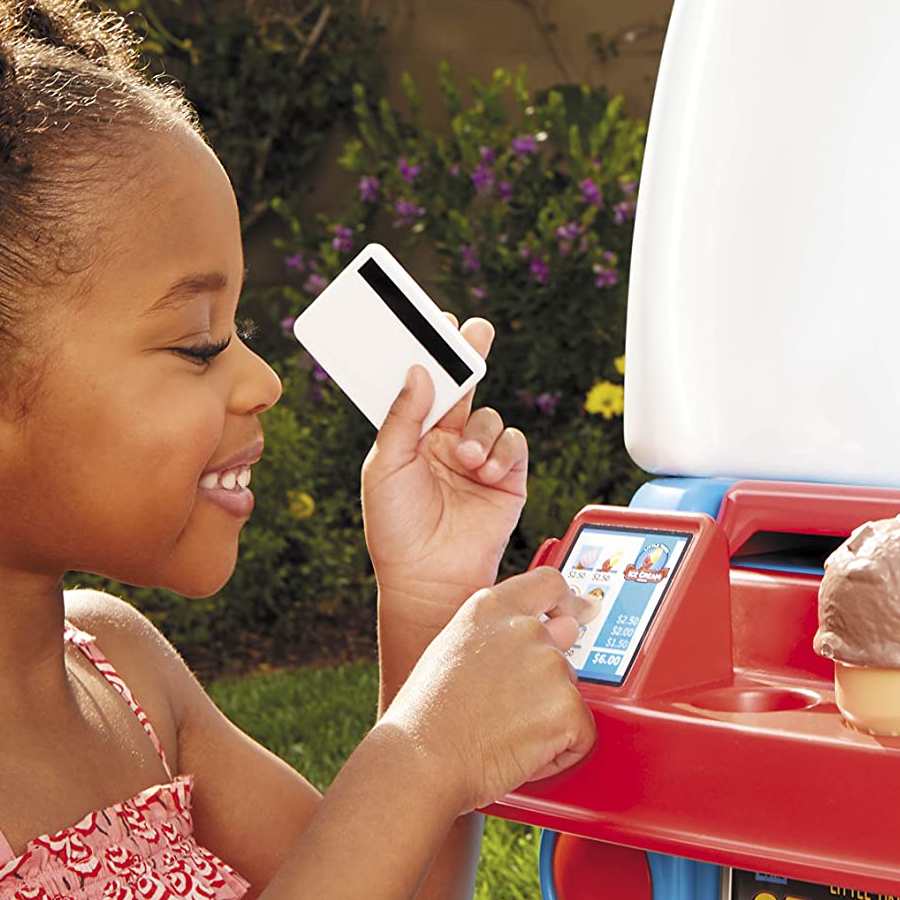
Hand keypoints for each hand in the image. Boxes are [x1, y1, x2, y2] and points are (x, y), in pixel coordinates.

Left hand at [362, 317, 527, 618]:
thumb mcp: (384, 467)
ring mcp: (478, 458)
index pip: (425, 383)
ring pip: (490, 418)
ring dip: (481, 433)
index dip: (431, 353)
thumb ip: (402, 417)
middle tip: (476, 331)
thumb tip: (418, 372)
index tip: (437, 323)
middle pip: (464, 386)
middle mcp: (447, 441)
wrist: (428, 577)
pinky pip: (515, 445)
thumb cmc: (395, 528)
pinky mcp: (508, 478)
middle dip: (471, 356)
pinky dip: (504, 452)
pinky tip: (487, 471)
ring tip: (467, 460)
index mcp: (413, 434)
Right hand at [378, 568, 595, 813]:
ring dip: (549, 718)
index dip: (566, 602)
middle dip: (547, 679)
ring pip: (570, 694)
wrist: (422, 762)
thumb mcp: (451, 652)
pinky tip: (520, 753)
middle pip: (564, 648)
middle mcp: (526, 629)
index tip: (577, 612)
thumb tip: (532, 639)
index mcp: (491, 609)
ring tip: (503, 734)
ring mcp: (550, 666)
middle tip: (509, 711)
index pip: (549, 584)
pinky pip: (582, 733)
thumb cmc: (426, 720)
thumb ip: (494, 637)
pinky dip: (561, 751)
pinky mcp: (568, 707)